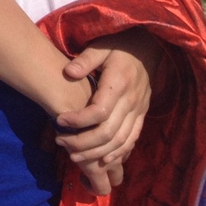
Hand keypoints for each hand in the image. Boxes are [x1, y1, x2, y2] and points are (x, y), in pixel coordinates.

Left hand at [55, 27, 161, 172]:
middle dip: (83, 143)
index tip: (59, 120)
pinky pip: (132, 140)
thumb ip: (85, 60)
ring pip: (121, 141)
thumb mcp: (100, 46)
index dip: (78, 120)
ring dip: (98, 153)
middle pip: (109, 133)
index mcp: (119, 84)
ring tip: (75, 156)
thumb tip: (68, 72)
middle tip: (61, 142)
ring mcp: (139, 111)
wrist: (147, 48)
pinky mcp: (142, 116)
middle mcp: (131, 102)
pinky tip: (102, 160)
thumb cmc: (118, 46)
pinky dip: (118, 153)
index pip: (99, 111)